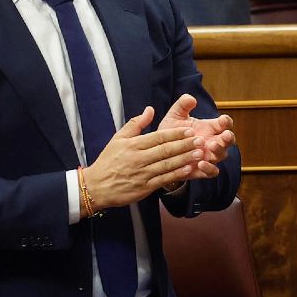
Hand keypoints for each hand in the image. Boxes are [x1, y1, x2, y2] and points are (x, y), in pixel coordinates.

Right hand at [82, 106, 206, 211]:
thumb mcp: (118, 138)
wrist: (96, 187)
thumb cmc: (108, 161)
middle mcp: (138, 158)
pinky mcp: (144, 187)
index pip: (158, 137)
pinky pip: (163, 179)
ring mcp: (142, 174)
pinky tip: (189, 169)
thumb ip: (136, 124)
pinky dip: (177, 174)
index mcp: (133, 145)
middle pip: (165, 150)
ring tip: (199, 153)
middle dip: (184, 145)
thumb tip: (150, 109)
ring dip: (184, 159)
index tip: (189, 130)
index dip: (175, 134)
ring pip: (167, 164)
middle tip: (200, 140)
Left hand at [157, 94, 235, 183]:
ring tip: (211, 146)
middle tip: (224, 135)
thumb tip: (190, 98)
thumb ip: (182, 106)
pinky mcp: (202, 170)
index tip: (222, 120)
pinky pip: (212, 172)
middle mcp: (213, 142)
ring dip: (219, 151)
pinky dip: (209, 168)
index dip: (226, 121)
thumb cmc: (170, 133)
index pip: (224, 123)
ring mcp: (209, 156)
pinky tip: (201, 164)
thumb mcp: (174, 117)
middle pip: (228, 140)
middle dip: (228, 137)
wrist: (160, 154)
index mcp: (210, 127)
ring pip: (222, 155)